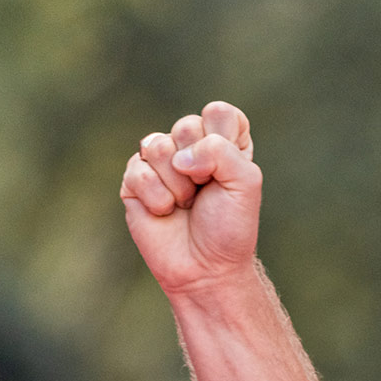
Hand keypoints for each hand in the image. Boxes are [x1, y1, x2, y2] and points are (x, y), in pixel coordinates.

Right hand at [119, 101, 261, 295]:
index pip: (219, 112)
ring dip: (178, 185)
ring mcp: (159, 163)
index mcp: (223, 143)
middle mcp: (189, 147)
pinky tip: (166, 212)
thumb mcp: (245, 185)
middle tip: (205, 191)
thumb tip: (178, 155)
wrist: (206, 268)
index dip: (223, 139)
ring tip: (186, 204)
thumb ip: (222, 152)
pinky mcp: (134, 181)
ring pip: (158, 145)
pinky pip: (138, 171)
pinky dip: (158, 198)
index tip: (230, 171)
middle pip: (187, 125)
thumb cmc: (230, 228)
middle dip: (201, 165)